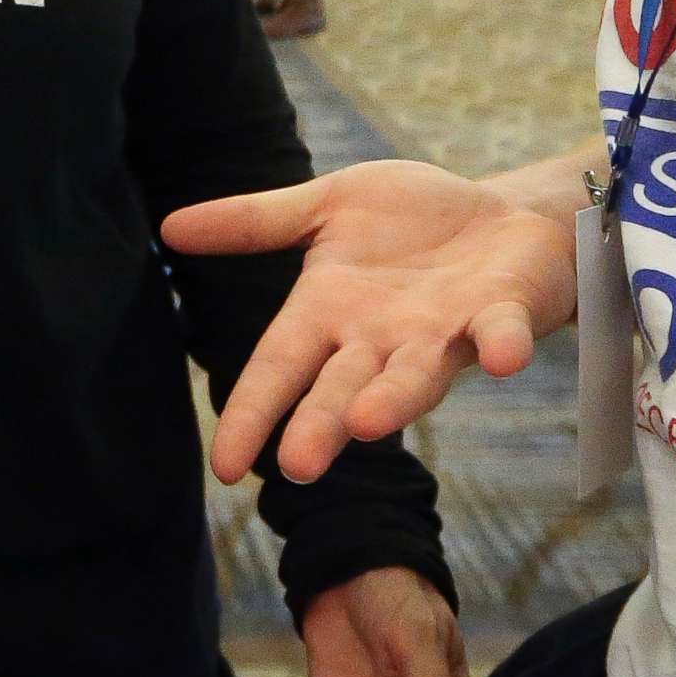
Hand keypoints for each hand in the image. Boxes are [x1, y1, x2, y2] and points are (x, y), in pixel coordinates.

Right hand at [162, 157, 581, 483]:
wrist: (508, 214)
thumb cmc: (413, 221)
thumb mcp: (327, 207)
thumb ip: (256, 222)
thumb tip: (168, 227)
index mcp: (331, 311)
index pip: (279, 367)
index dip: (253, 414)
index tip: (225, 469)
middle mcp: (381, 337)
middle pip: (342, 387)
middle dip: (321, 425)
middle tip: (298, 467)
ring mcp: (442, 330)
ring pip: (414, 375)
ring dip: (395, 398)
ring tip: (368, 423)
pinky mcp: (502, 313)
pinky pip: (500, 334)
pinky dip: (502, 346)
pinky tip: (500, 358)